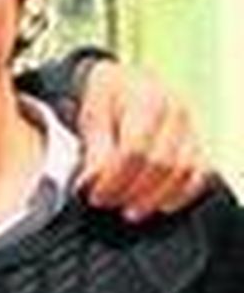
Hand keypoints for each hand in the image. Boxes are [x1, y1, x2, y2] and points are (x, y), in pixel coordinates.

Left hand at [76, 62, 209, 219]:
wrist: (125, 82)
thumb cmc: (106, 100)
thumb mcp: (91, 116)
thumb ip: (94, 149)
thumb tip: (91, 181)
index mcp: (146, 99)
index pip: (135, 149)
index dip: (113, 179)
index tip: (94, 195)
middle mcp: (176, 112)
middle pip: (160, 163)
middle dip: (130, 191)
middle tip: (106, 203)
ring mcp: (192, 127)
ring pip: (183, 171)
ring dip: (155, 198)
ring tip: (129, 210)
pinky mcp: (198, 143)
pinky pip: (201, 173)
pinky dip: (182, 194)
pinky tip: (160, 206)